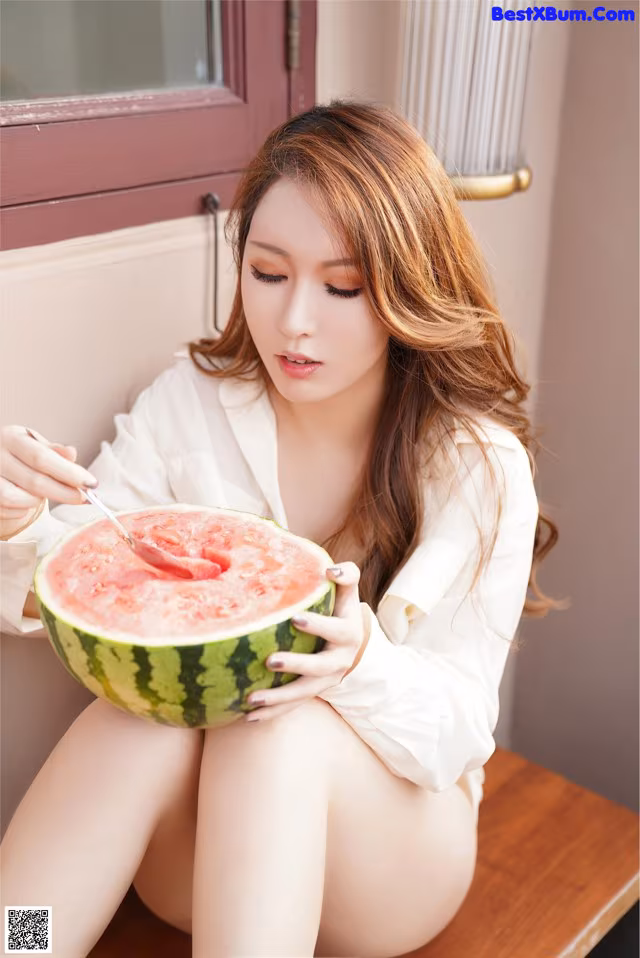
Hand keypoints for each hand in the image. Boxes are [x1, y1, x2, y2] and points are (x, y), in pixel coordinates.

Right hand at [0, 425, 97, 538]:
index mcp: (11, 437)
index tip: (91, 483)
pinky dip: (25, 509)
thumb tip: (72, 453)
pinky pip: (12, 510)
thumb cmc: (19, 454)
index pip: (42, 457)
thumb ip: (54, 452)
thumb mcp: (35, 446)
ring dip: (40, 500)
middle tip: (85, 498)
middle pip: (35, 481)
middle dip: (65, 492)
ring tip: (46, 493)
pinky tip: (28, 500)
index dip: (69, 472)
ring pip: (22, 499)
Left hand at [244, 561, 370, 722]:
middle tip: (270, 661)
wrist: (352, 642)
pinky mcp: (313, 692)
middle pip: (320, 667)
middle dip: (296, 665)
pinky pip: (292, 706)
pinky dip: (272, 713)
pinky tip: (248, 716)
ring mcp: (327, 681)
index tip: (295, 618)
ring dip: (279, 698)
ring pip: (304, 692)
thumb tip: (328, 570)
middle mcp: (341, 661)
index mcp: (349, 634)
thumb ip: (346, 575)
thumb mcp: (348, 592)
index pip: (336, 630)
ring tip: (253, 698)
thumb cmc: (341, 609)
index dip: (318, 625)